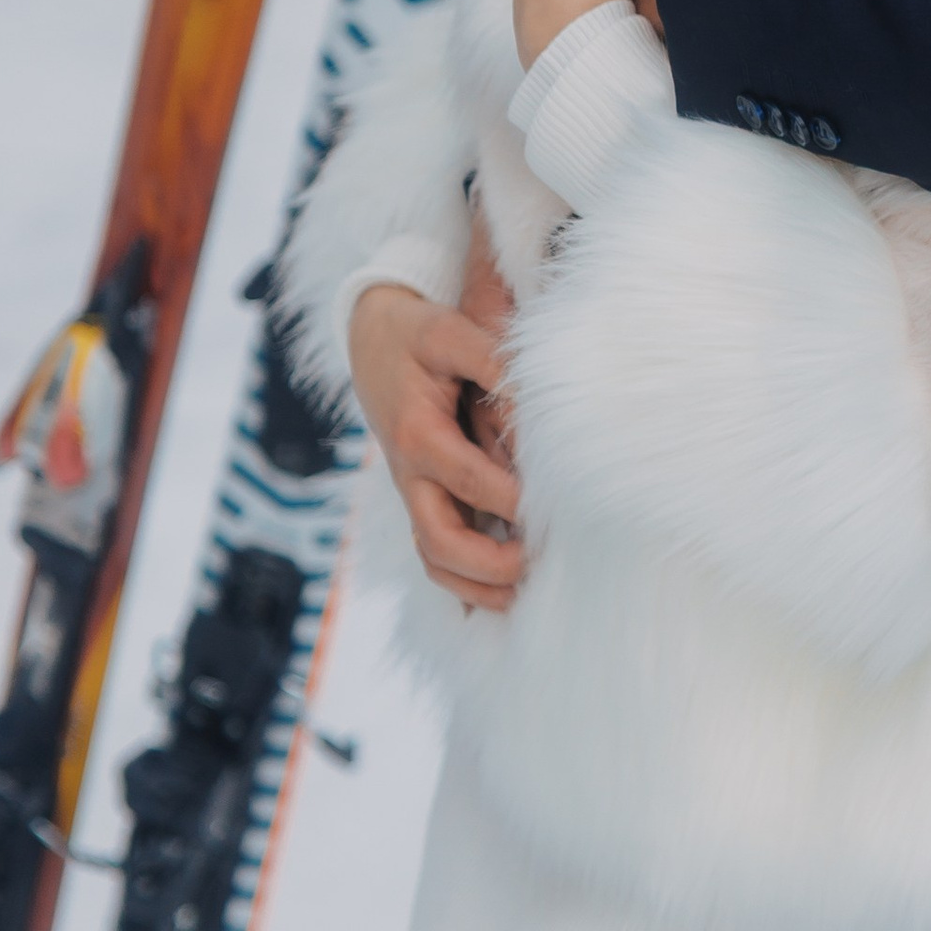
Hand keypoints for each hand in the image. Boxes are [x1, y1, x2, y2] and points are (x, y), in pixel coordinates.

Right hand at [348, 231, 521, 614]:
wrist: (372, 336)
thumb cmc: (418, 333)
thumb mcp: (451, 333)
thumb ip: (495, 365)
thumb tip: (537, 409)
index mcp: (416, 434)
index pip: (468, 480)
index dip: (512, 501)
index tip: (558, 512)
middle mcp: (409, 473)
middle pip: (437, 540)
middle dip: (487, 565)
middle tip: (538, 567)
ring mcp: (413, 490)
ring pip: (432, 556)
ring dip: (475, 585)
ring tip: (525, 596)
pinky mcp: (421, 495)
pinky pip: (434, 549)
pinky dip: (463, 581)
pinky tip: (502, 598)